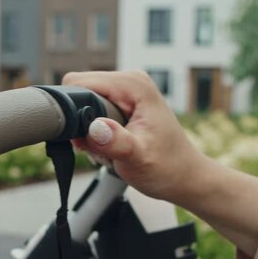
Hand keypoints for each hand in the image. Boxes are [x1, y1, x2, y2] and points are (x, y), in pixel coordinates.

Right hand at [63, 70, 204, 202]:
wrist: (184, 177)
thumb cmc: (167, 167)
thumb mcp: (138, 158)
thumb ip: (115, 141)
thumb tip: (94, 127)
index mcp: (133, 85)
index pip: (80, 83)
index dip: (73, 109)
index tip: (85, 137)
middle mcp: (129, 81)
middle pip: (78, 91)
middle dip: (79, 122)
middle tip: (98, 148)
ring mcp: (125, 92)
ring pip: (82, 104)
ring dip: (86, 131)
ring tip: (107, 149)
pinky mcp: (122, 103)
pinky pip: (91, 112)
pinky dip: (93, 133)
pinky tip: (108, 147)